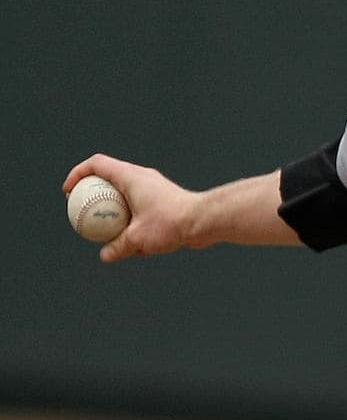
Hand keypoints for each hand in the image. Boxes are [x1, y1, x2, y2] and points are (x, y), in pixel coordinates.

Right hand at [63, 155, 199, 262]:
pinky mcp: (163, 198)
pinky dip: (130, 216)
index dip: (78, 173)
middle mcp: (142, 177)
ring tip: (104, 228)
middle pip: (109, 175)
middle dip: (92, 190)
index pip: (97, 163)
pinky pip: (139, 203)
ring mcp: (153, 187)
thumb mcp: (139, 238)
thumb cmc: (171, 223)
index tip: (68, 192)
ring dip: (112, 206)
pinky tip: (131, 240)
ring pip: (125, 192)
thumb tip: (106, 255)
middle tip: (80, 209)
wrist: (206, 221)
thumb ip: (118, 246)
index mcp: (132, 176)